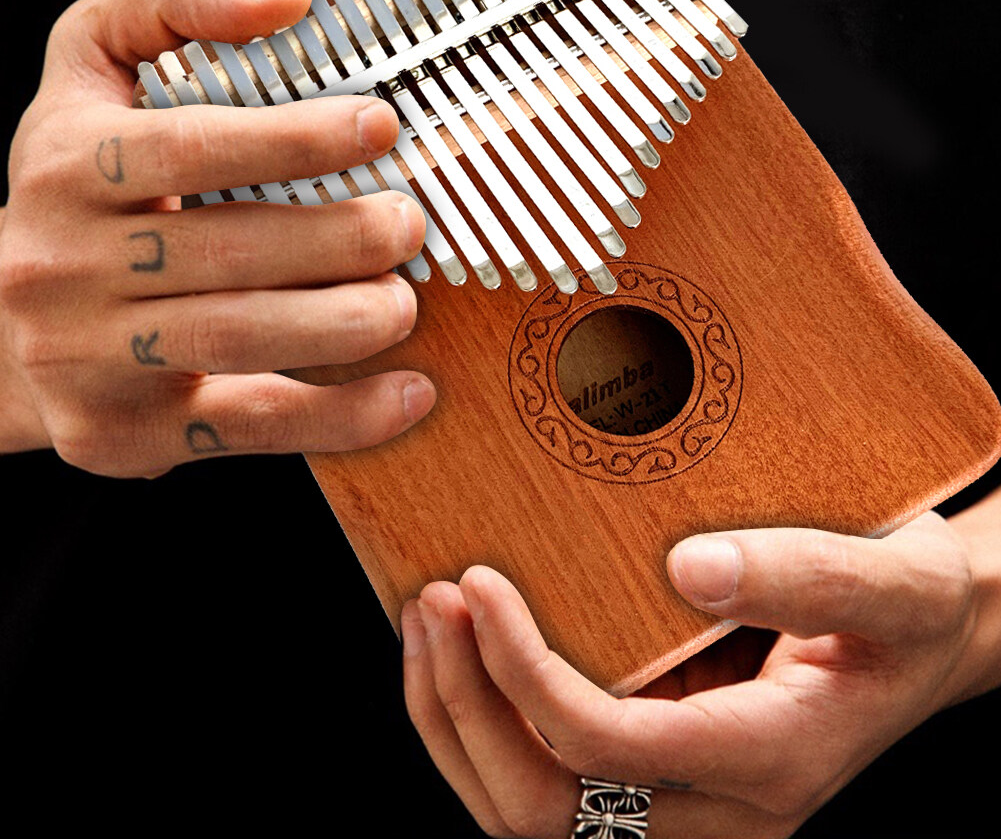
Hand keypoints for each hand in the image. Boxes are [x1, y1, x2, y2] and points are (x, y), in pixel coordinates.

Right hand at [0, 0, 434, 475]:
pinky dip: (342, 417)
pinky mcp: (127, 430)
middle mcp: (63, 263)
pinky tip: (412, 393)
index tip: (382, 125)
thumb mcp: (96, 65)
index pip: (186, 145)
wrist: (3, 330)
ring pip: (235, 340)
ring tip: (406, 302)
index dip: (293, 136)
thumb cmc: (82, 188)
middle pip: (222, 251)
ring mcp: (89, 358)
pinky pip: (249, 427)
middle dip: (338, 239)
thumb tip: (289, 1)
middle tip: (408, 225)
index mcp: (65, 164)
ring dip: (344, 324)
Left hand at [402, 511, 976, 837]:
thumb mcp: (893, 583)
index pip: (606, 750)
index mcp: (767, 762)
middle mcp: (716, 807)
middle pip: (547, 810)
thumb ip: (806, 575)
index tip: (478, 585)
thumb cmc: (911, 610)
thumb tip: (688, 569)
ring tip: (426, 624)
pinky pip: (548, 779)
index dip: (524, 674)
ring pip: (532, 813)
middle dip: (469, 708)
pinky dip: (485, 720)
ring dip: (459, 723)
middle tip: (433, 604)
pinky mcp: (660, 772)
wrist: (927, 640)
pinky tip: (462, 651)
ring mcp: (684, 800)